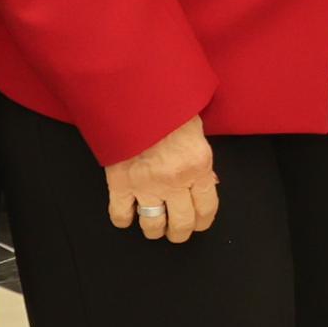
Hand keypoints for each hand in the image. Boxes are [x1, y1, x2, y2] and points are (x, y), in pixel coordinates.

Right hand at [106, 117, 217, 243]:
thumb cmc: (169, 107)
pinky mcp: (120, 183)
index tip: (199, 224)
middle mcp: (174, 181)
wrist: (136, 94)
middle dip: (180, 232)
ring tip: (155, 227)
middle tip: (177, 232)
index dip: (203, 221)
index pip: (207, 208)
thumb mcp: (197, 133)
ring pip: (152, 224)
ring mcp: (145, 184)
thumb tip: (207, 184)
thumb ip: (201, 162)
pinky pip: (121, 214)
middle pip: (181, 223)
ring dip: (155, 230)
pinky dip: (123, 219)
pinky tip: (127, 216)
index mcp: (198, 167)